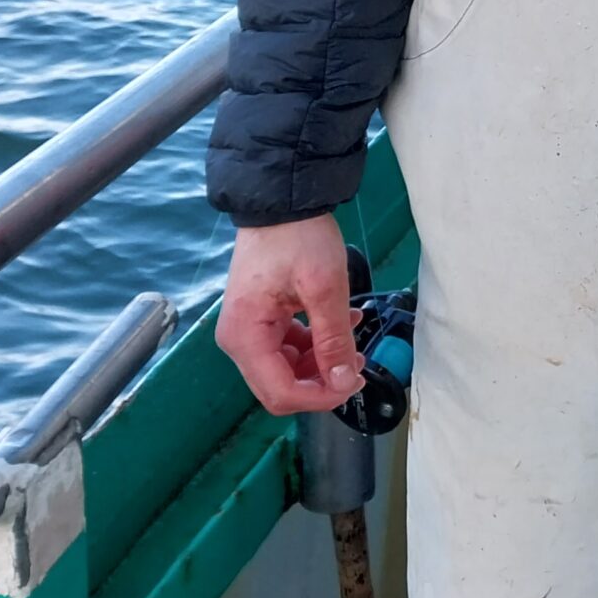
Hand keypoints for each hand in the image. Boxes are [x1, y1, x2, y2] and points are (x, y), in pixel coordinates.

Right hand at [215, 214, 363, 415]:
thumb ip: (333, 339)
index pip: (280, 392)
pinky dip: (316, 343)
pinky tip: (344, 324)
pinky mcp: (261, 320)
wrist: (282, 201)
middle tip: (359, 364)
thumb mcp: (325, 287)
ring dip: (323, 362)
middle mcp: (238, 340)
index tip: (354, 383)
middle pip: (281, 386)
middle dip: (322, 382)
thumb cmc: (298, 236)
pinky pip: (289, 347)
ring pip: (288, 369)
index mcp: (245, 336)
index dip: (320, 397)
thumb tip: (344, 382)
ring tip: (355, 342)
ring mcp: (248, 331)